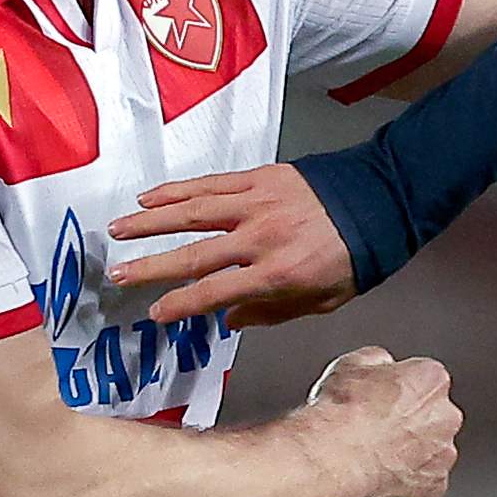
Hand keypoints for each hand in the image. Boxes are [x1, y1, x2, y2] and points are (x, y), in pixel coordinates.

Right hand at [111, 164, 355, 326]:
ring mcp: (256, 204)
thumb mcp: (322, 300)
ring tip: (117, 230)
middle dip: (151, 267)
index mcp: (277, 273)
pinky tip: (150, 197)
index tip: (155, 314)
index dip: (181, 306)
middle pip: (193, 255)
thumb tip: (230, 318)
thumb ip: (273, 312)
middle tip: (118, 276)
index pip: (216, 293)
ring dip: (150, 223)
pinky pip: (209, 184)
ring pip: (192, 213)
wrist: (379, 202)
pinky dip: (177, 190)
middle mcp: (261, 238)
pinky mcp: (258, 178)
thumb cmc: (354, 257)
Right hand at [299, 345, 459, 496]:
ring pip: (429, 454)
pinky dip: (404, 485)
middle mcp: (446, 416)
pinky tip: (378, 480)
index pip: (423, 382)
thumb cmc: (341, 412)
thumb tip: (381, 366)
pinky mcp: (433, 489)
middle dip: (409, 426)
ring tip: (372, 459)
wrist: (332, 458)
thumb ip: (379, 361)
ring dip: (408, 456)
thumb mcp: (351, 364)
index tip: (379, 403)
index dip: (396, 394)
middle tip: (375, 433)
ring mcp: (442, 455)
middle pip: (431, 419)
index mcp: (432, 379)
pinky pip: (422, 486)